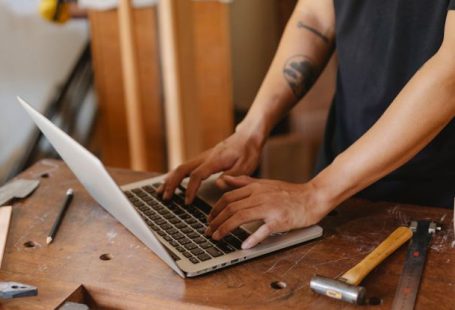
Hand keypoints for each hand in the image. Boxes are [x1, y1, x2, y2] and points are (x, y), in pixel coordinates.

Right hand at [157, 129, 263, 203]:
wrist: (248, 136)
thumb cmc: (248, 151)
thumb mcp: (246, 165)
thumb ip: (232, 176)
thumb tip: (218, 184)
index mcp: (215, 160)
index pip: (197, 175)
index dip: (190, 189)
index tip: (187, 202)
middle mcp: (205, 157)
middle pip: (182, 169)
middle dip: (172, 184)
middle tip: (165, 198)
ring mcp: (203, 157)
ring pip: (181, 167)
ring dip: (170, 180)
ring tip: (161, 192)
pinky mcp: (203, 158)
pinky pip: (186, 166)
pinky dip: (176, 175)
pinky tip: (170, 182)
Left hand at [206, 175, 330, 248]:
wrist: (312, 197)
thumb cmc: (289, 193)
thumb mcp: (264, 183)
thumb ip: (243, 182)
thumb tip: (224, 179)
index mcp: (255, 188)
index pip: (228, 197)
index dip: (215, 209)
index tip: (209, 219)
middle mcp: (260, 196)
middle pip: (231, 208)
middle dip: (216, 221)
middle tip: (208, 231)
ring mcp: (270, 208)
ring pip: (241, 217)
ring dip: (226, 228)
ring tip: (217, 237)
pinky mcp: (280, 220)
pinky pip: (263, 230)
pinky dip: (252, 239)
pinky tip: (244, 246)